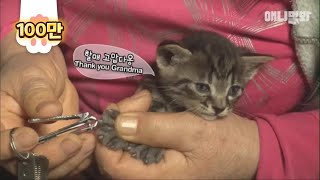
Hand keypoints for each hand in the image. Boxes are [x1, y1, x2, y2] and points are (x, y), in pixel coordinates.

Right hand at [0, 31, 95, 178]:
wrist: (47, 74)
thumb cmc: (32, 71)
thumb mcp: (32, 79)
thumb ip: (38, 96)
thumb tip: (50, 112)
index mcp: (2, 124)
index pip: (1, 146)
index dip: (14, 147)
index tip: (30, 136)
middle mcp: (18, 142)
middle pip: (29, 163)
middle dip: (53, 156)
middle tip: (73, 142)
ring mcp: (40, 147)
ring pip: (52, 167)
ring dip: (72, 159)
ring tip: (88, 142)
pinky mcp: (59, 146)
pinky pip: (69, 161)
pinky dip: (81, 157)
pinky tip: (91, 144)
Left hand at [95, 90, 259, 178]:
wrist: (248, 148)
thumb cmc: (224, 141)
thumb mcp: (192, 130)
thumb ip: (154, 128)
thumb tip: (118, 123)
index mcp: (156, 177)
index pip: (112, 164)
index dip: (107, 137)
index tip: (123, 109)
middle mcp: (151, 174)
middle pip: (116, 150)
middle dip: (122, 119)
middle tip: (142, 98)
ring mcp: (155, 164)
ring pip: (126, 141)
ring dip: (131, 116)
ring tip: (148, 99)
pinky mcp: (161, 153)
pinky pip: (139, 137)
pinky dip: (140, 119)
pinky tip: (150, 105)